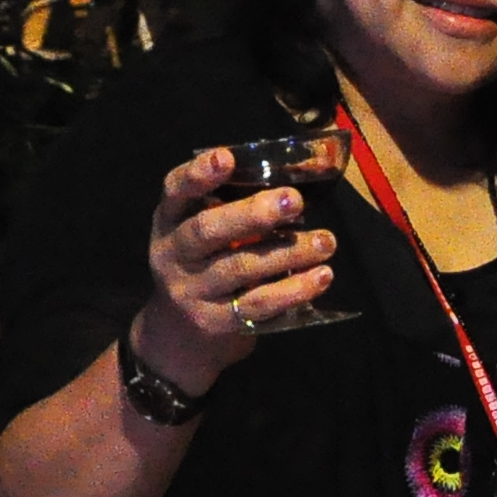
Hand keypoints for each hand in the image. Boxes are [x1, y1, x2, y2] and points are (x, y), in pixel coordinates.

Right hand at [136, 148, 339, 396]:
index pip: (175, 191)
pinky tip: (321, 276)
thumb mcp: (201, 237)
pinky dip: (293, 289)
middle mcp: (173, 254)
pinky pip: (258, 304)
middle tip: (294, 201)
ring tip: (326, 241)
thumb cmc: (202, 269)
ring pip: (240, 268)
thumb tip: (292, 185)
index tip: (227, 158)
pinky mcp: (216, 322)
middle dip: (252, 213)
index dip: (198, 174)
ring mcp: (192, 291)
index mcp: (169, 222)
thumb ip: (232, 212)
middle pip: (207, 230)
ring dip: (289, 251)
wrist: (178, 339)